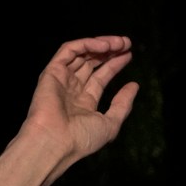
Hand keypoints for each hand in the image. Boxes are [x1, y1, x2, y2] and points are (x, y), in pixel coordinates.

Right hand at [16, 36, 138, 171]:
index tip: (129, 54)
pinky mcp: (51, 72)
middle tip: (127, 43)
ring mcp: (60, 80)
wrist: (55, 142)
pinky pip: (68, 50)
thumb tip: (134, 85)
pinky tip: (104, 46)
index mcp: (83, 103)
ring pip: (81, 53)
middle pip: (91, 62)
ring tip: (120, 42)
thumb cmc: (81, 139)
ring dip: (101, 44)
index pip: (100, 77)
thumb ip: (123, 104)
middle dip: (110, 51)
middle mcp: (71, 89)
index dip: (115, 64)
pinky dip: (86, 44)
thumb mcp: (111, 123)